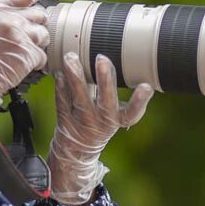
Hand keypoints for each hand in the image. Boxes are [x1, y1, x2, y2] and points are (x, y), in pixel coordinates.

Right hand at [0, 0, 50, 111]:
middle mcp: (11, 20)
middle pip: (39, 13)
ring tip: (23, 50)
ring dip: (37, 42)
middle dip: (36, 22)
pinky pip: (43, 55)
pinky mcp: (30, 55)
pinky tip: (23, 64)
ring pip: (44, 34)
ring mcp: (22, 37)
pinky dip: (36, 61)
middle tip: (26, 33)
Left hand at [47, 52, 153, 204]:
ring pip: (79, 98)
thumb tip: (116, 55)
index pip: (133, 111)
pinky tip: (58, 73)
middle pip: (106, 101)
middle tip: (102, 59)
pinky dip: (60, 87)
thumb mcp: (116, 113)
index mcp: (119, 119)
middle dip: (105, 79)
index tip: (146, 87)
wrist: (78, 150)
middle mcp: (102, 121)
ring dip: (76, 77)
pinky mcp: (65, 120)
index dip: (140, 100)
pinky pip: (62, 102)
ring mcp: (83, 122)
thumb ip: (115, 89)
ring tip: (71, 58)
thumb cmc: (101, 122)